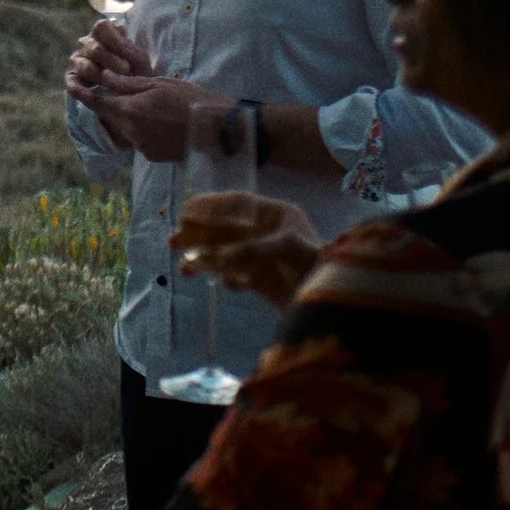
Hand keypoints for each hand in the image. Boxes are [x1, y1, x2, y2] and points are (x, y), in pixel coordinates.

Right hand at [65, 15, 151, 103]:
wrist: (133, 92)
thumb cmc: (135, 70)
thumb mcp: (137, 57)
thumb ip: (126, 45)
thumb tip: (118, 26)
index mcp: (100, 34)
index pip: (101, 27)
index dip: (114, 40)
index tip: (128, 54)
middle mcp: (85, 44)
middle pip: (94, 48)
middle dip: (111, 60)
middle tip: (126, 69)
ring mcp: (77, 61)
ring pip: (85, 66)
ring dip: (101, 76)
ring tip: (114, 83)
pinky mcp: (72, 79)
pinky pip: (72, 84)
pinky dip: (79, 90)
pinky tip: (90, 95)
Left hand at [87, 74, 209, 163]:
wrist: (217, 128)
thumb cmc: (190, 99)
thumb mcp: (158, 84)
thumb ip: (128, 84)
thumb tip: (104, 78)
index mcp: (131, 110)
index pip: (99, 103)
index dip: (83, 94)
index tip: (71, 86)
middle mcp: (132, 131)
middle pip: (112, 117)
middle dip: (115, 105)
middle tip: (133, 95)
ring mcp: (141, 146)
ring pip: (126, 129)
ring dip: (132, 119)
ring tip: (157, 110)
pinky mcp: (152, 156)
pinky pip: (140, 141)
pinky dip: (145, 132)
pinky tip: (164, 124)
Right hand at [173, 191, 318, 307]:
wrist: (337, 304)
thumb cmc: (319, 267)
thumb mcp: (290, 250)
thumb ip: (255, 250)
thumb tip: (221, 258)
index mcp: (277, 216)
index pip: (238, 205)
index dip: (211, 206)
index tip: (185, 211)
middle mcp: (268, 233)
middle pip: (225, 228)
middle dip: (198, 235)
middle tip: (171, 241)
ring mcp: (264, 257)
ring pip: (226, 252)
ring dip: (204, 259)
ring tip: (184, 270)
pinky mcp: (263, 280)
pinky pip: (236, 275)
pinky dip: (226, 278)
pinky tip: (224, 284)